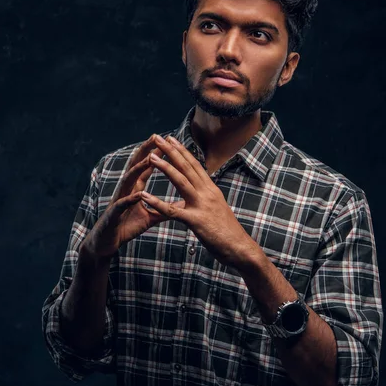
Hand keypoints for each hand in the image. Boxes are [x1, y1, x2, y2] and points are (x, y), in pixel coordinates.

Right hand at [82, 134, 184, 258]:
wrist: (107, 242)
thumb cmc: (127, 227)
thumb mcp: (150, 217)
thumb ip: (164, 209)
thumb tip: (182, 205)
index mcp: (135, 189)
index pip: (146, 167)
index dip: (156, 154)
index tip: (167, 140)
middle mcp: (126, 190)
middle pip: (136, 166)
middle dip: (145, 151)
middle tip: (156, 136)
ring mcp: (119, 200)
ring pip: (128, 181)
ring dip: (138, 169)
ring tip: (149, 159)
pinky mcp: (114, 214)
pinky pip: (122, 204)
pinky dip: (130, 199)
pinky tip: (138, 194)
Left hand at [140, 135, 256, 268]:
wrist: (240, 248)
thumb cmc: (228, 231)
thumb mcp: (216, 209)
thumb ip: (205, 198)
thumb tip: (199, 190)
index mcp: (211, 189)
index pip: (195, 165)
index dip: (182, 151)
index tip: (171, 139)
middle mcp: (207, 193)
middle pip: (186, 167)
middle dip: (171, 151)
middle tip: (157, 137)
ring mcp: (202, 206)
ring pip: (180, 182)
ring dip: (165, 167)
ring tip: (150, 157)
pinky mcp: (196, 221)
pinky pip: (172, 211)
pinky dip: (157, 202)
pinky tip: (144, 196)